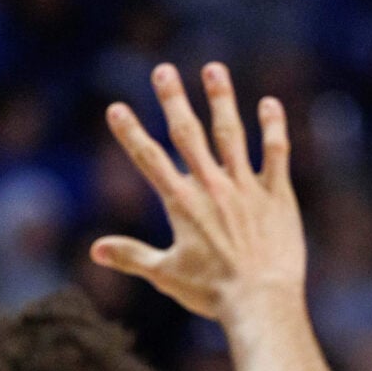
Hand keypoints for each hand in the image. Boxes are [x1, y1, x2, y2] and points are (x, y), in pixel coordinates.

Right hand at [92, 62, 304, 321]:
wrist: (261, 301)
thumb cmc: (211, 293)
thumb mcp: (165, 274)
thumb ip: (131, 256)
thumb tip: (95, 250)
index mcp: (182, 204)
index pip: (149, 159)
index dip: (130, 133)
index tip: (116, 108)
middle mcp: (211, 186)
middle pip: (188, 134)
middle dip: (173, 100)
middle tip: (164, 70)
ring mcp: (246, 187)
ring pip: (231, 134)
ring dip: (221, 100)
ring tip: (213, 69)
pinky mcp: (276, 195)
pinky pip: (276, 153)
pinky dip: (273, 127)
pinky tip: (269, 103)